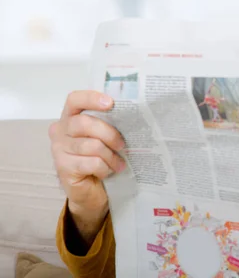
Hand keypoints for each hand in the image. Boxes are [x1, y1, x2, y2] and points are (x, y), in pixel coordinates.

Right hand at [49, 91, 126, 242]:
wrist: (91, 190)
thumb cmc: (99, 157)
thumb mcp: (103, 137)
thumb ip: (107, 123)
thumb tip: (130, 112)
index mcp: (70, 117)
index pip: (74, 99)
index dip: (91, 98)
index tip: (111, 103)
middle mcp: (59, 130)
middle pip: (84, 123)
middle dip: (109, 134)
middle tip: (122, 145)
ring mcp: (58, 149)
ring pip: (91, 145)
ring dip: (110, 156)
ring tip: (119, 163)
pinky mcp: (63, 168)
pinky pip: (91, 163)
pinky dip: (105, 168)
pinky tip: (108, 172)